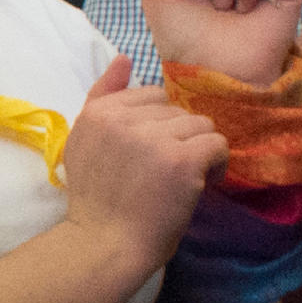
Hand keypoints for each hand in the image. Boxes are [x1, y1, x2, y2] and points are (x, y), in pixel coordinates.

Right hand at [55, 57, 227, 272]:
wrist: (104, 245)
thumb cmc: (97, 200)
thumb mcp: (84, 141)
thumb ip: (102, 96)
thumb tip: (125, 57)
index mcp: (98, 112)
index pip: (150, 95)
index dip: (157, 125)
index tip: (150, 154)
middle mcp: (123, 120)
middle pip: (176, 110)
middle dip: (178, 138)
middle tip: (166, 172)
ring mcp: (152, 139)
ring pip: (200, 125)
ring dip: (199, 151)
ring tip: (185, 178)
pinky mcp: (181, 161)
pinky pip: (217, 144)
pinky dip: (216, 164)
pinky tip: (203, 182)